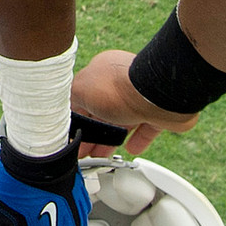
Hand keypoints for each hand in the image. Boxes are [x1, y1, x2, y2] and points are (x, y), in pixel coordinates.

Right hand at [72, 50, 195, 155]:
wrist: (156, 96)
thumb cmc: (120, 87)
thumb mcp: (80, 90)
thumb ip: (72, 99)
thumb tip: (68, 107)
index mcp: (102, 70)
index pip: (84, 96)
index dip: (77, 118)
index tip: (73, 135)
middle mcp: (121, 82)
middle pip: (102, 111)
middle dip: (93, 133)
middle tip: (84, 150)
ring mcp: (140, 97)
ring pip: (122, 122)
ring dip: (111, 139)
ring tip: (101, 155)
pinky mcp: (157, 111)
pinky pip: (145, 128)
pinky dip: (137, 139)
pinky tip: (130, 148)